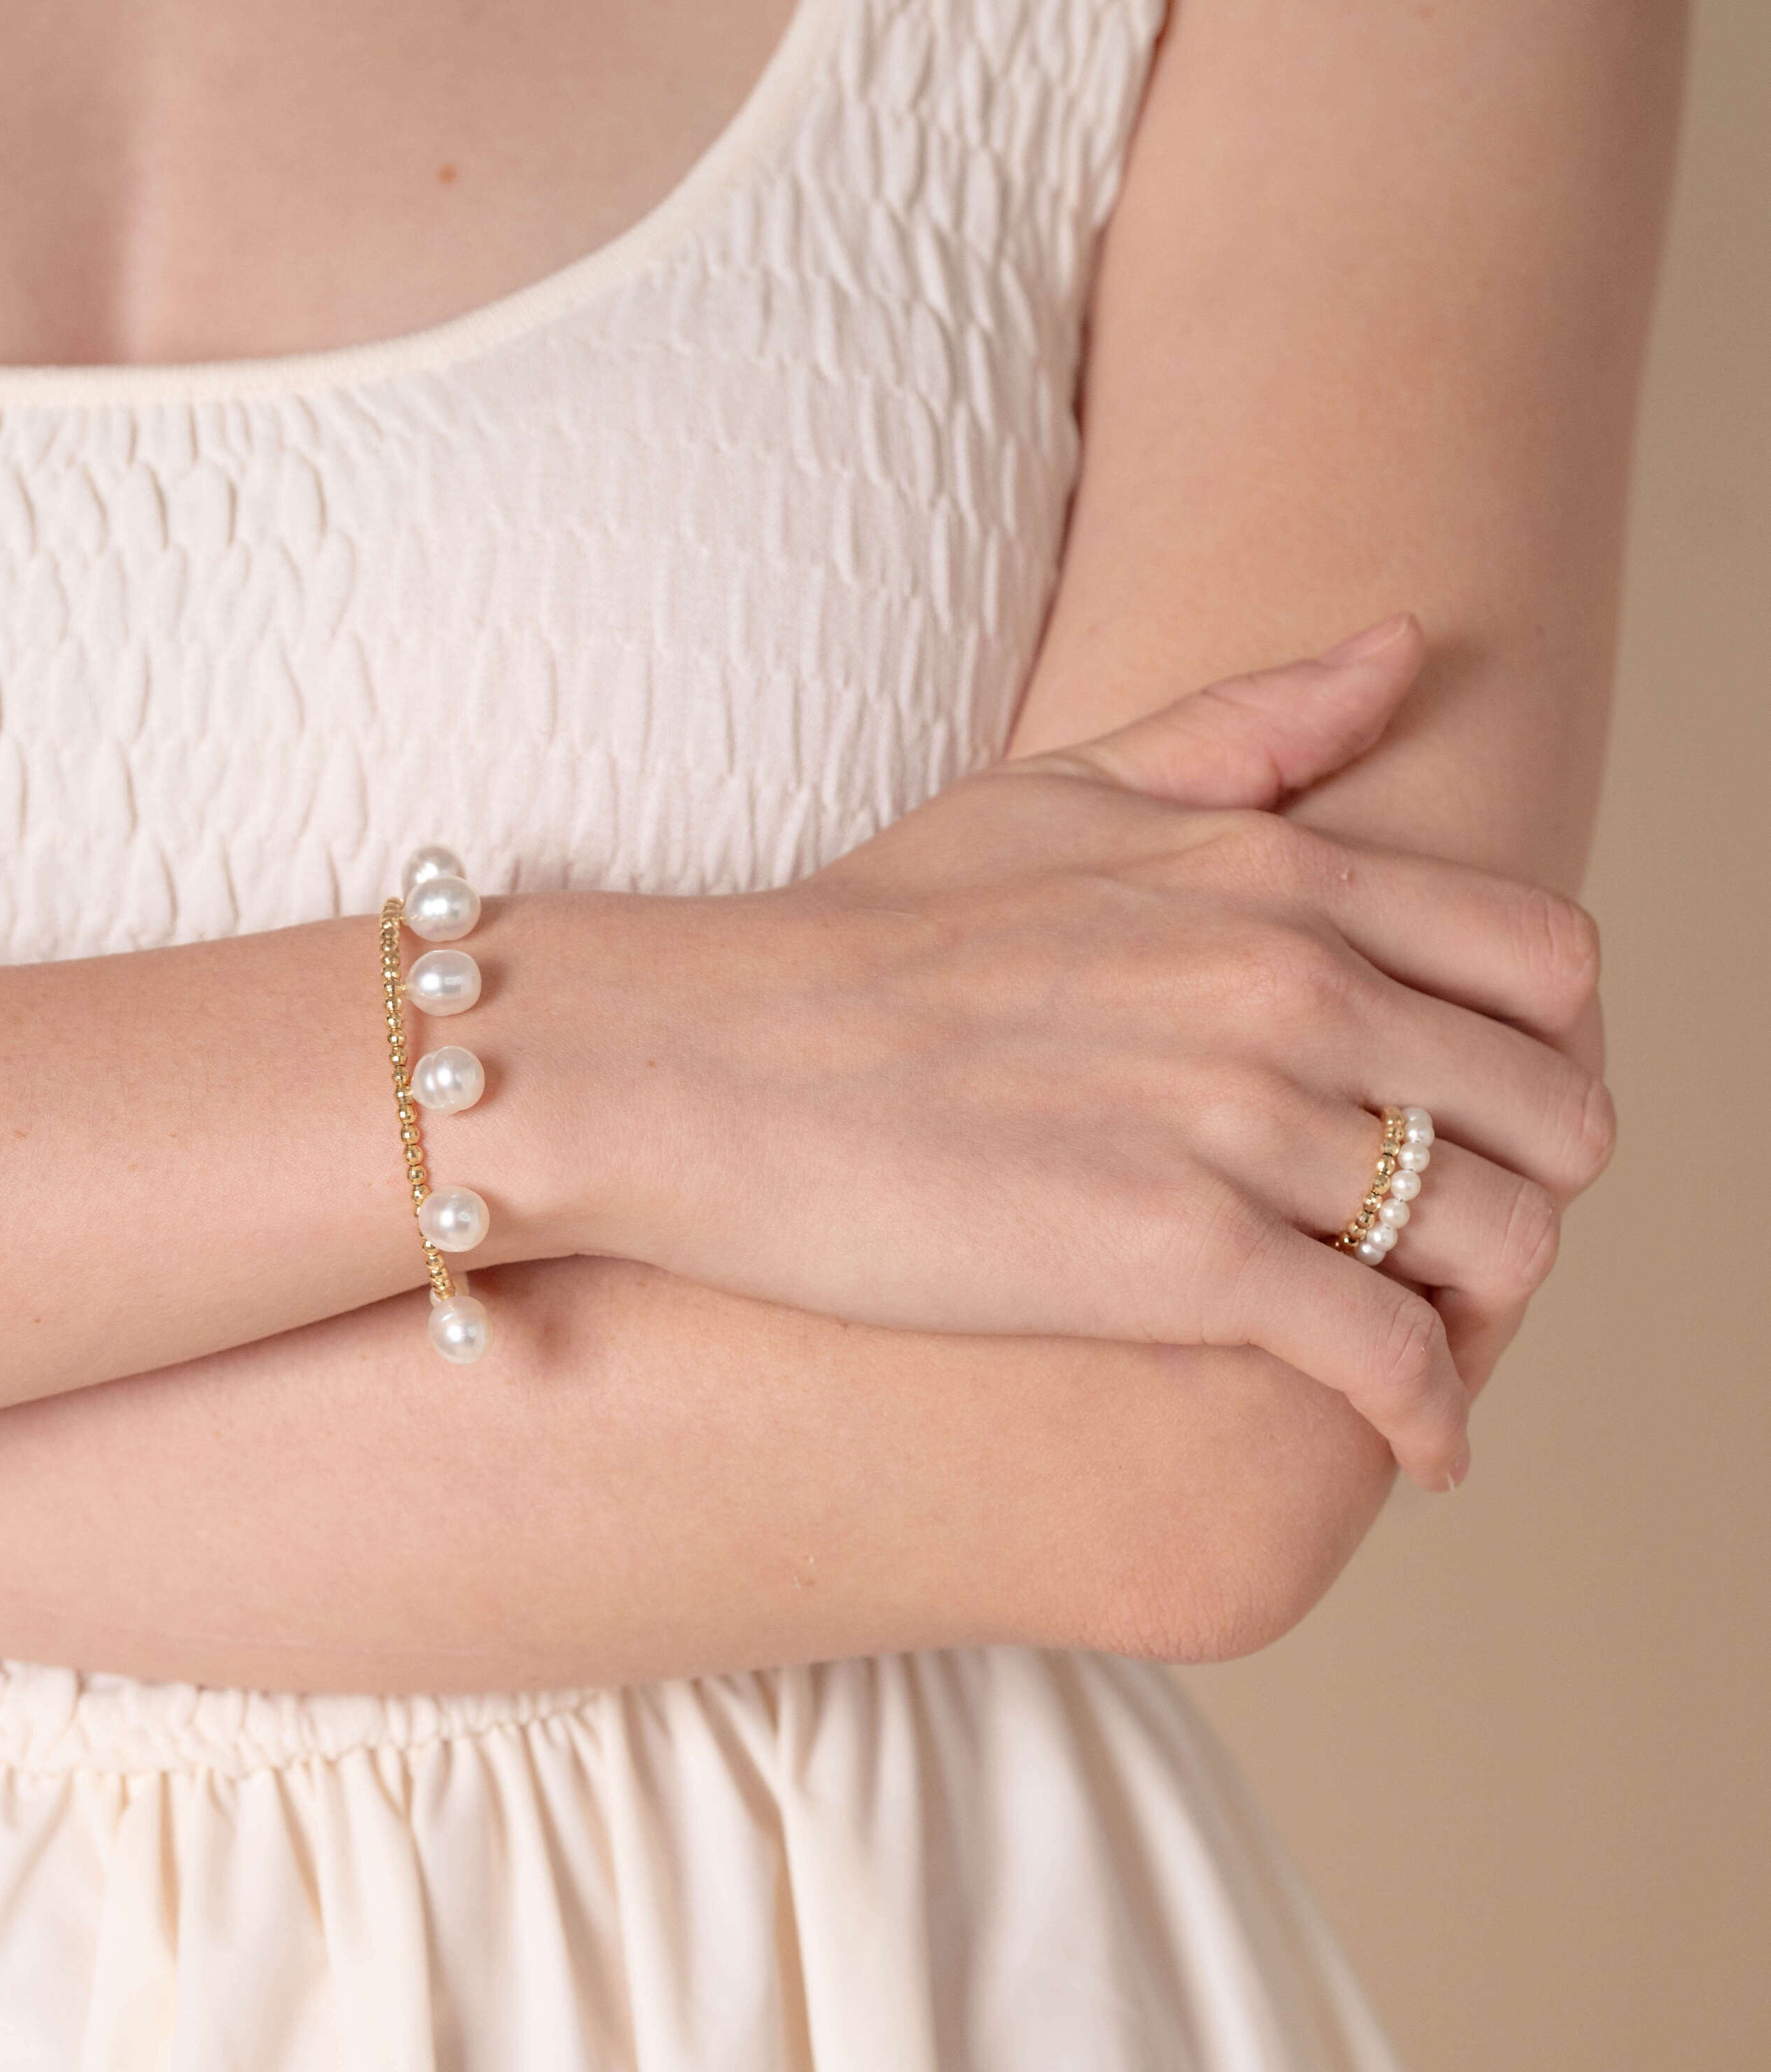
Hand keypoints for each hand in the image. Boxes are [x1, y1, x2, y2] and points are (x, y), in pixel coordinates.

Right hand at [554, 618, 1612, 1489]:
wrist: (707, 1060)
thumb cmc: (869, 932)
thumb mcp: (1061, 791)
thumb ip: (1247, 729)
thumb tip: (1409, 649)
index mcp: (1276, 876)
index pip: (1548, 969)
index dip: (1540, 1057)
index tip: (1473, 1120)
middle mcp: (1287, 987)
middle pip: (1554, 1115)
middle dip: (1526, 1191)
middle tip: (1449, 1247)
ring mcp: (1238, 1123)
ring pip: (1498, 1244)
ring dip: (1485, 1314)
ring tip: (1423, 1342)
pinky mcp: (1177, 1260)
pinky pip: (1393, 1360)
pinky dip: (1429, 1417)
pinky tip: (1406, 1444)